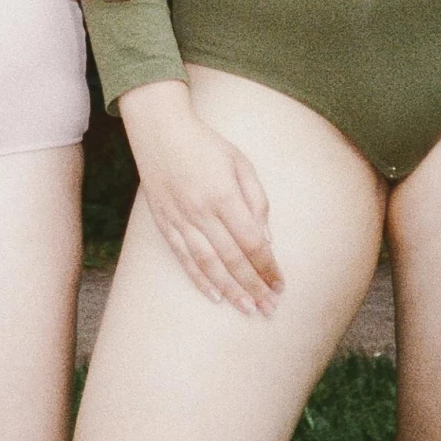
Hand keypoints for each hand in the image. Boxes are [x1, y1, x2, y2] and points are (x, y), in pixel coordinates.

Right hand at [118, 80, 283, 315]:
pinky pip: (183, 258)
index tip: (280, 284)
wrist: (160, 131)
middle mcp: (201, 211)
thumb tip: (267, 240)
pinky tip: (214, 296)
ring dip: (230, 291)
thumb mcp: (240, 162)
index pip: (252, 242)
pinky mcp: (165, 223)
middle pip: (233, 259)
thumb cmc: (206, 145)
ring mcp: (180, 219)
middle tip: (270, 308)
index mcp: (224, 195)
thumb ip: (256, 200)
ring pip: (208, 265)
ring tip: (247, 309)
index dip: (268, 267)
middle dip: (254, 287)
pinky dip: (199, 280)